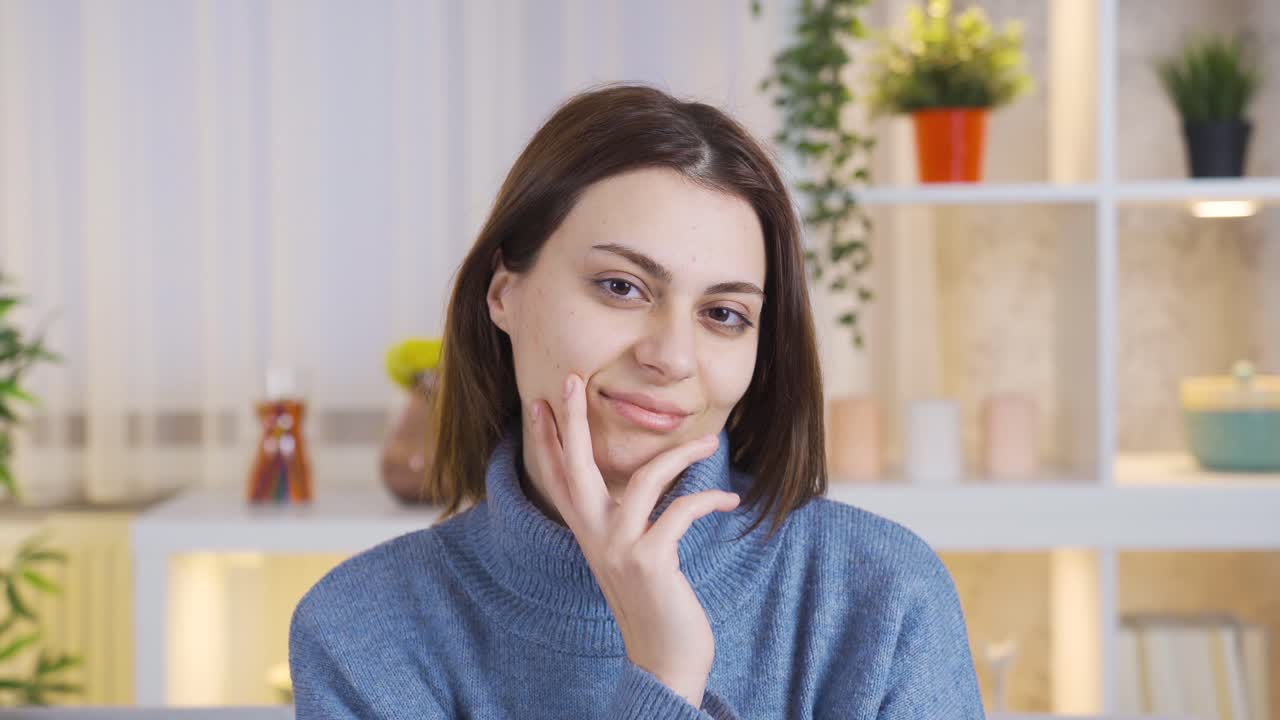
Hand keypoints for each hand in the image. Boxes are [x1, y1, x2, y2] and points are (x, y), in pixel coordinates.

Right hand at [525, 372, 739, 707]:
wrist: (664, 660)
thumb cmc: (656, 602)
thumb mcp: (633, 555)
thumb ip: (627, 521)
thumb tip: (645, 481)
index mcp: (588, 533)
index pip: (559, 476)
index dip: (547, 439)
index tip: (539, 402)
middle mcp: (594, 537)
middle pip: (575, 466)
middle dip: (572, 421)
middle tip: (572, 380)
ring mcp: (618, 548)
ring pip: (643, 480)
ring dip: (681, 457)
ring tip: (710, 444)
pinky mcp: (648, 561)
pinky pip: (681, 512)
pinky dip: (709, 502)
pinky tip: (729, 502)